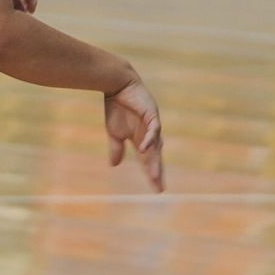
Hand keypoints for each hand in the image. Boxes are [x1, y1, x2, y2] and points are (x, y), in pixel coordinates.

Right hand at [105, 77, 164, 191]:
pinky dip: (150, 139)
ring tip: (154, 175)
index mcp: (142, 139)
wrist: (118, 85)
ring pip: (156, 145)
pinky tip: (145, 150)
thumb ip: (116, 148)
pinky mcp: (152, 113)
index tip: (156, 189)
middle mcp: (150, 133)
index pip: (149, 160)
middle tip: (159, 188)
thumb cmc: (117, 107)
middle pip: (156, 156)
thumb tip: (114, 165)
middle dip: (157, 171)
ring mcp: (153, 123)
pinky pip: (154, 128)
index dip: (151, 173)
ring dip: (155, 160)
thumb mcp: (114, 132)